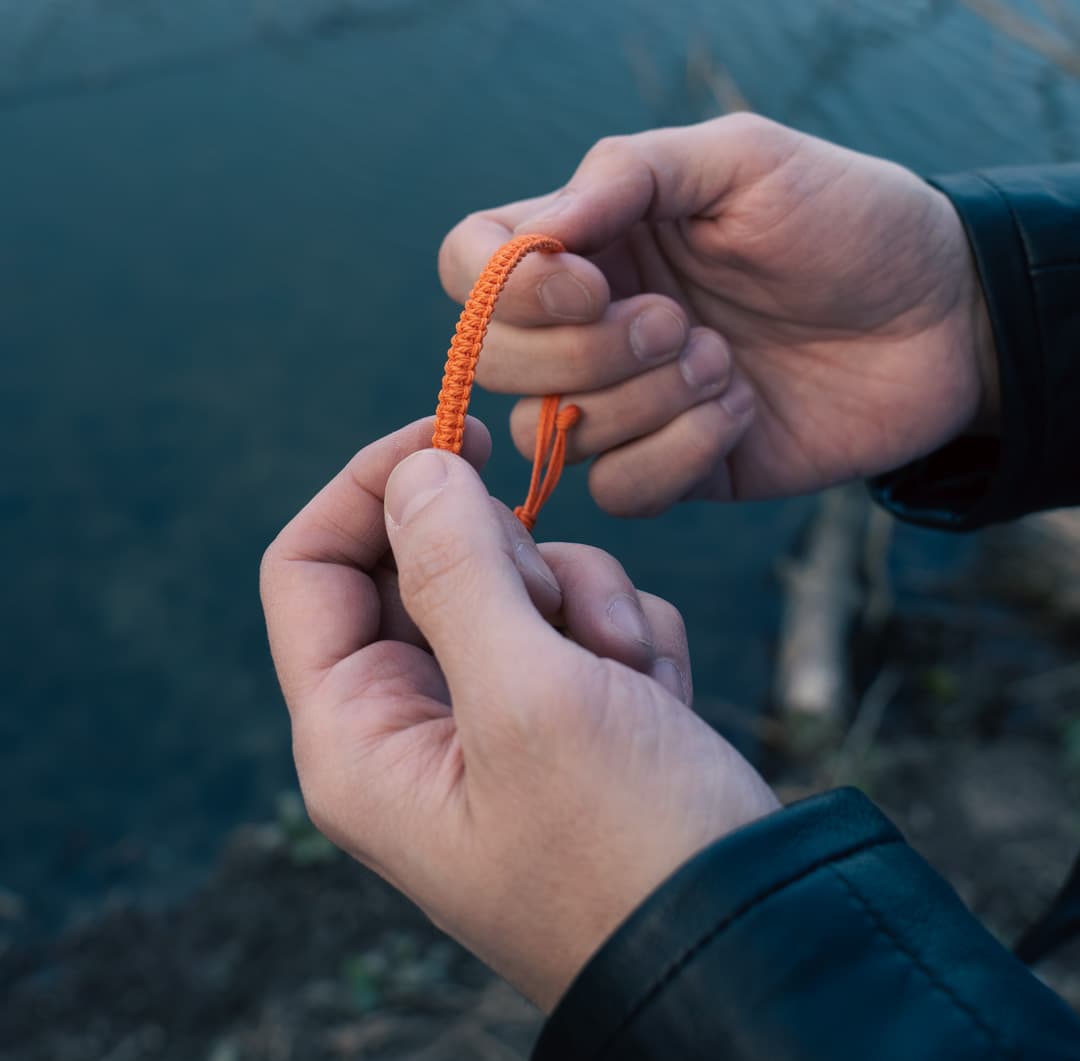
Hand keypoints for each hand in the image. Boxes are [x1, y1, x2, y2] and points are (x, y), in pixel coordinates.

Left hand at [260, 418, 777, 1009]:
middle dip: (511, 560)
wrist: (747, 936)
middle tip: (561, 609)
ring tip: (630, 676)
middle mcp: (413, 724)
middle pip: (425, 561)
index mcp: (359, 733)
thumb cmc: (625, 840)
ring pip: (517, 580)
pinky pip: (580, 617)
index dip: (370, 485)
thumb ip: (457, 568)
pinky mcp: (567, 716)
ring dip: (586, 603)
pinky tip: (659, 701)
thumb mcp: (531, 696)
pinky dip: (627, 638)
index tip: (454, 433)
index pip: (310, 566)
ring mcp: (494, 719)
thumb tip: (416, 471)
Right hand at [439, 113, 997, 515]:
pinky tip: (740, 411)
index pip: (470, 267)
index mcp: (592, 243)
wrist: (939, 318)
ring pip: (552, 436)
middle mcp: (590, 327)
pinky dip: (679, 453)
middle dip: (584, 355)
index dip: (505, 291)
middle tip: (680, 323)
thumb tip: (532, 242)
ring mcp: (627, 405)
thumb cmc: (846, 221)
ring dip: (643, 402)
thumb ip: (625, 176)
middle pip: (496, 364)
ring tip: (725, 362)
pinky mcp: (672, 470)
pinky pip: (620, 491)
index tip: (591, 285)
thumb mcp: (741, 160)